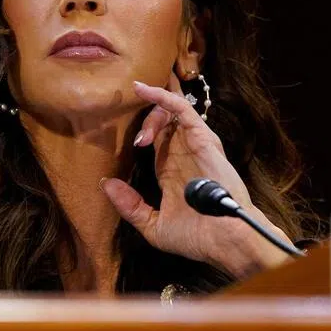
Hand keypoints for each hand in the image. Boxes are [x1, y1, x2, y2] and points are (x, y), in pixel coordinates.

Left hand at [100, 74, 294, 279]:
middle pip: (160, 121)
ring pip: (170, 111)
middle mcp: (182, 152)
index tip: (120, 142)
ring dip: (151, 109)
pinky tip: (143, 90)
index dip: (137, 134)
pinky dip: (162, 97)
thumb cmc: (196, 237)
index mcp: (171, 169)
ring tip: (141, 131)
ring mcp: (193, 144)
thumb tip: (106, 185)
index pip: (154, 139)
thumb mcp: (153, 225)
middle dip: (144, 121)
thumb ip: (130, 206)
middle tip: (135, 142)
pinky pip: (181, 109)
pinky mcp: (201, 138)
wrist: (224, 240)